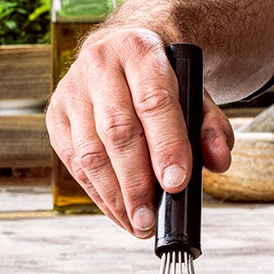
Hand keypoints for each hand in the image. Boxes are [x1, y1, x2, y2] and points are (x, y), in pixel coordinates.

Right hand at [46, 25, 234, 236]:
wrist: (120, 50)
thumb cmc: (160, 79)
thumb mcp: (194, 92)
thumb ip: (211, 126)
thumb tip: (218, 161)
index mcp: (139, 50)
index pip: (153, 101)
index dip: (166, 146)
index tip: (176, 184)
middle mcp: (99, 65)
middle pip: (116, 130)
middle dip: (136, 181)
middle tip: (151, 217)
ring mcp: (71, 90)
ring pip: (90, 151)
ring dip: (114, 195)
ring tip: (137, 222)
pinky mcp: (56, 115)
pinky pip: (74, 162)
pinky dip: (97, 193)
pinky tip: (118, 211)